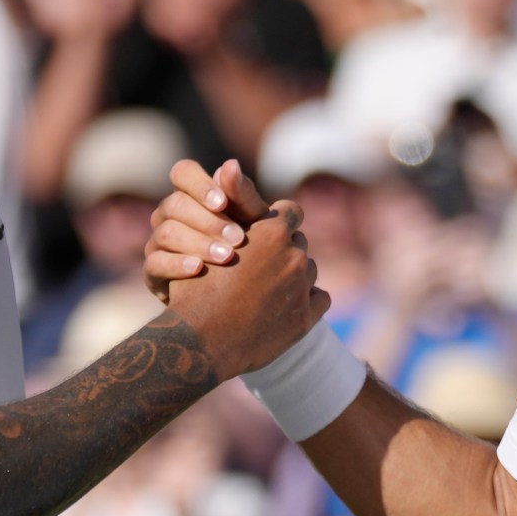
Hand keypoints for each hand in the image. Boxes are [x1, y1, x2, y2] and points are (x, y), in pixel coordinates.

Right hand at [147, 159, 275, 300]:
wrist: (242, 294)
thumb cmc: (250, 247)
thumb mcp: (253, 221)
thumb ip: (241, 194)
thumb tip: (230, 164)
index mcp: (191, 194)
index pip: (182, 173)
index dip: (200, 184)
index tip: (222, 202)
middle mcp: (168, 215)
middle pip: (175, 204)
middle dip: (208, 221)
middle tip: (239, 238)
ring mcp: (157, 242)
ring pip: (165, 233)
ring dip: (198, 243)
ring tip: (227, 256)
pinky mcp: (153, 272)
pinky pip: (154, 263)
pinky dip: (177, 264)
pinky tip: (199, 269)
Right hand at [163, 203, 327, 380]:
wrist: (200, 341)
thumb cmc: (196, 289)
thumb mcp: (206, 241)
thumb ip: (229, 214)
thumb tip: (230, 174)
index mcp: (272, 233)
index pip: (291, 211)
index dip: (278, 220)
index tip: (267, 232)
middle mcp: (293, 256)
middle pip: (298, 242)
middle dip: (283, 250)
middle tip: (261, 266)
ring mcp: (302, 288)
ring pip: (308, 270)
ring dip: (294, 276)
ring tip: (268, 290)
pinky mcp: (306, 317)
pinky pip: (320, 298)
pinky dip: (306, 301)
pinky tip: (284, 308)